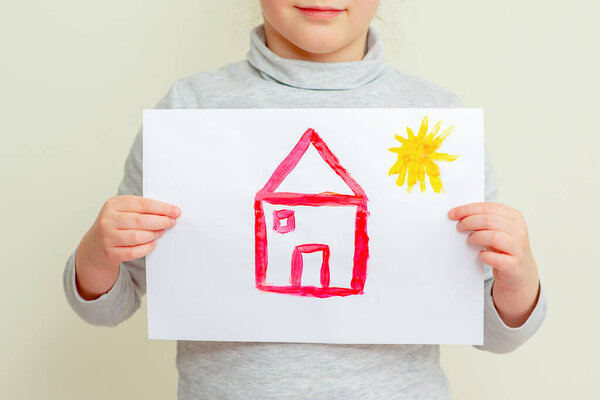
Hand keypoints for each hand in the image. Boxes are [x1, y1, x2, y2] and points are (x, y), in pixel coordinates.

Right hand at [75, 195, 180, 299]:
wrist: (94, 246)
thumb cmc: (115, 225)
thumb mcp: (123, 211)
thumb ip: (141, 209)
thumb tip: (169, 211)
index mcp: (113, 204)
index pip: (142, 204)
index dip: (162, 208)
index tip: (176, 211)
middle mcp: (108, 220)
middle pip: (141, 220)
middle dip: (161, 221)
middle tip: (172, 222)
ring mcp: (107, 238)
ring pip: (138, 237)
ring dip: (154, 235)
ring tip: (161, 232)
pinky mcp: (110, 254)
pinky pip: (134, 252)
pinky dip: (147, 248)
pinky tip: (153, 244)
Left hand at [448, 202, 539, 326]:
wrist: (520, 271)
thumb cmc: (504, 248)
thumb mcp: (496, 229)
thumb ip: (483, 220)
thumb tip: (458, 214)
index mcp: (514, 217)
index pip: (488, 207)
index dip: (468, 209)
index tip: (453, 213)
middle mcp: (518, 230)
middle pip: (489, 220)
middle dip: (469, 222)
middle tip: (459, 227)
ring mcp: (518, 247)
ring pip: (493, 236)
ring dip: (476, 237)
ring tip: (469, 240)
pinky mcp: (514, 264)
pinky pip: (497, 258)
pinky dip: (485, 256)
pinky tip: (481, 255)